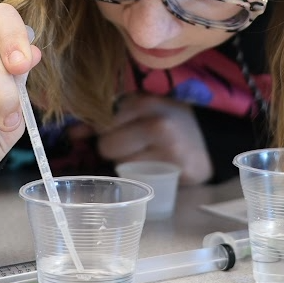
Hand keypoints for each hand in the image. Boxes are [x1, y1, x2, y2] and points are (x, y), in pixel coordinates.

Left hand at [94, 94, 211, 184]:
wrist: (211, 141)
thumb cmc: (170, 122)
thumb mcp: (142, 110)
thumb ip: (108, 118)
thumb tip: (72, 133)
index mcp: (146, 103)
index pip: (102, 122)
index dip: (99, 130)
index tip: (107, 132)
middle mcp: (157, 125)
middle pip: (107, 146)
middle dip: (111, 149)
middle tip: (129, 145)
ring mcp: (167, 151)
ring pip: (121, 166)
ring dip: (125, 164)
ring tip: (142, 156)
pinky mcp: (175, 173)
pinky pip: (140, 180)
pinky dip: (139, 176)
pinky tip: (152, 168)